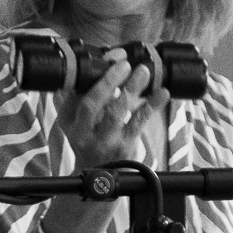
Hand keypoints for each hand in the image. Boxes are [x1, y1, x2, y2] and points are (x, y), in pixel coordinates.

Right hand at [53, 52, 157, 178]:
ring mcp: (107, 140)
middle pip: (94, 106)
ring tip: (143, 71)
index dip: (93, 80)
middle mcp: (87, 133)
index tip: (107, 60)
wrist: (96, 172)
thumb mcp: (70, 121)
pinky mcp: (126, 144)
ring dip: (131, 90)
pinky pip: (139, 122)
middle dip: (108, 82)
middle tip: (124, 64)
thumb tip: (78, 70)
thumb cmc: (85, 138)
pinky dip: (151, 106)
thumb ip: (70, 97)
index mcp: (73, 124)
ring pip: (117, 113)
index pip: (79, 101)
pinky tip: (162, 92)